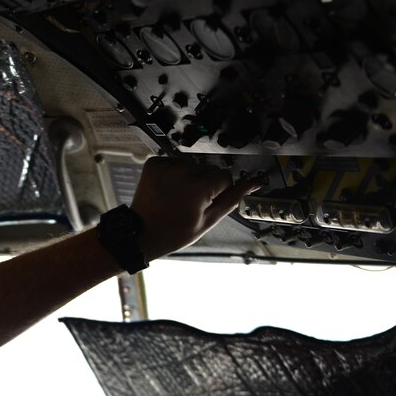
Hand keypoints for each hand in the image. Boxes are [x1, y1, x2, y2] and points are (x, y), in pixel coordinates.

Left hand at [130, 156, 260, 258]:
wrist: (142, 234)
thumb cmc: (174, 232)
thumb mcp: (208, 220)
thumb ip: (232, 199)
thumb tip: (254, 183)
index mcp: (199, 186)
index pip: (225, 177)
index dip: (218, 192)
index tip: (206, 204)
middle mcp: (182, 171)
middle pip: (209, 168)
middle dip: (206, 183)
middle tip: (190, 203)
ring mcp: (166, 166)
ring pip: (193, 165)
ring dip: (190, 177)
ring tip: (178, 196)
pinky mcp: (154, 163)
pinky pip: (175, 162)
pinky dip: (174, 173)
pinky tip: (168, 189)